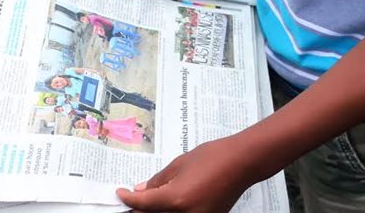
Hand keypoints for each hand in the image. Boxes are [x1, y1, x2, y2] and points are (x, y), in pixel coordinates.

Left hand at [116, 136, 255, 212]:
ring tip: (149, 201)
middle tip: (131, 201)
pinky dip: (172, 212)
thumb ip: (159, 180)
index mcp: (175, 200)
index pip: (142, 204)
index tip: (121, 194)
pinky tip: (167, 203)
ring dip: (155, 211)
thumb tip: (142, 190)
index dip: (128, 199)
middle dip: (139, 209)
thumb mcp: (180, 164)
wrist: (243, 162)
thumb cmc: (214, 157)